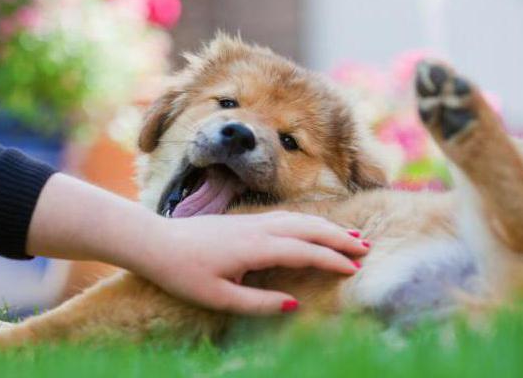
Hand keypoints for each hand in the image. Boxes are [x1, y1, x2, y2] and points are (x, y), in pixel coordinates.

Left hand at [128, 212, 368, 314]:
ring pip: (298, 219)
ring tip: (351, 237)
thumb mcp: (218, 298)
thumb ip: (258, 303)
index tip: (355, 269)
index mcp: (255, 248)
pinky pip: (285, 217)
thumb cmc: (183, 273)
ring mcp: (251, 221)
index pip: (304, 251)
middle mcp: (258, 229)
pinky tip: (314, 228)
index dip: (332, 260)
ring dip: (326, 226)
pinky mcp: (245, 220)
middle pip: (308, 228)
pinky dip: (307, 222)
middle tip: (366, 248)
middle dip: (339, 238)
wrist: (155, 243)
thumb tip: (295, 304)